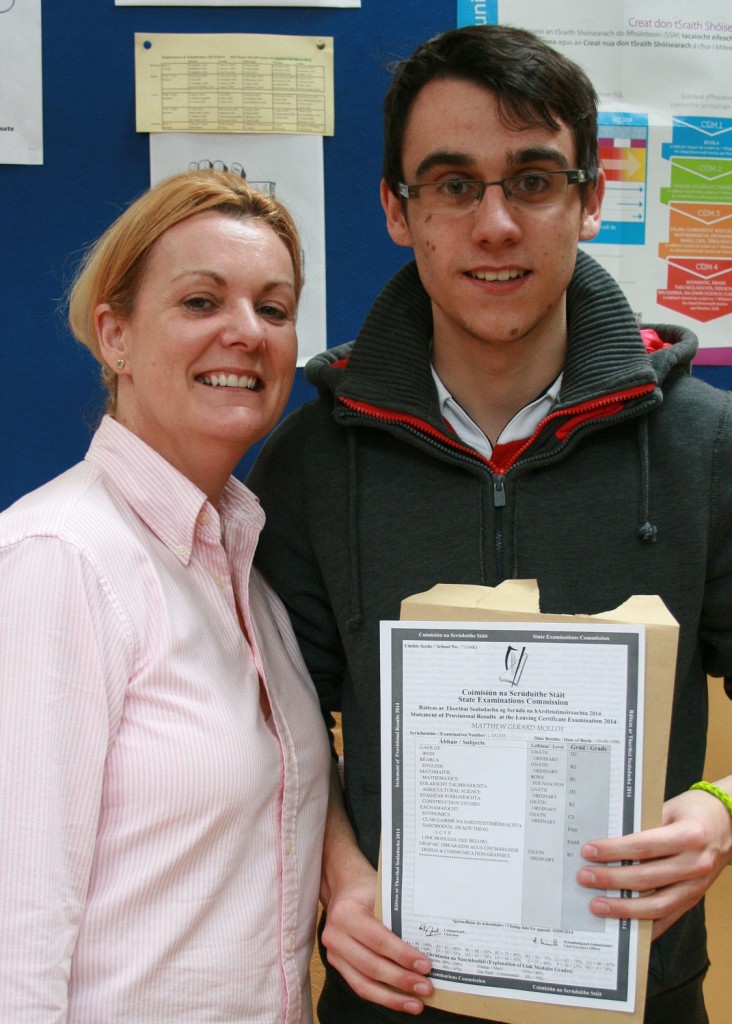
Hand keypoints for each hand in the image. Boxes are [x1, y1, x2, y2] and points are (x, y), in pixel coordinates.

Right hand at [321, 856, 433, 1014]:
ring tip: (416, 1004)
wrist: (342, 888)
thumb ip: (397, 917)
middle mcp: (335, 935)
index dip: (402, 956)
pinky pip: (359, 986)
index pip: (378, 940)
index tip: (425, 966)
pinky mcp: (336, 964)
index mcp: (347, 913)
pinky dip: (382, 996)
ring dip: (392, 997)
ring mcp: (333, 953)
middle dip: (401, 980)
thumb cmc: (367, 889)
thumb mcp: (382, 894)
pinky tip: (400, 1001)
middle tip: (426, 988)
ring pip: (363, 984)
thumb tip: (428, 946)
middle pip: (371, 966)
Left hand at [577, 783, 731, 938]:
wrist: (729, 824)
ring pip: (656, 905)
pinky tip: (624, 927)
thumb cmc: (693, 812)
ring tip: (597, 905)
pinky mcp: (695, 899)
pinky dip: (645, 925)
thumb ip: (642, 826)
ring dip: (624, 908)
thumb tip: (605, 842)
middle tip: (585, 878)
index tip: (588, 851)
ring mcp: (696, 886)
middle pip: (646, 878)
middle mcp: (695, 863)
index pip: (643, 846)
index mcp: (689, 836)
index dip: (614, 851)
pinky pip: (668, 918)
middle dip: (611, 880)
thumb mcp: (668, 809)